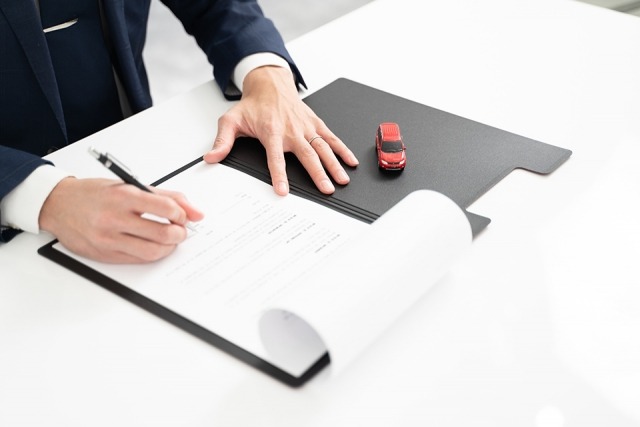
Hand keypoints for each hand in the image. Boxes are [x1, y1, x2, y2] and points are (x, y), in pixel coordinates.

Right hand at [39, 177, 203, 262]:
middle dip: (179, 234)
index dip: (181, 215)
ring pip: (152, 252)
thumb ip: (165, 197)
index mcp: (123, 196)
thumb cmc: (94, 194)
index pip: (166, 208)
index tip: (182, 216)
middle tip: (179, 230)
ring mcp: (109, 239)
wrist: (58, 205)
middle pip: (163, 233)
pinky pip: (137, 260)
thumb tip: (195, 212)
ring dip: (168, 247)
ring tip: (168, 239)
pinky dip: (151, 254)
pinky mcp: (104, 255)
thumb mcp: (130, 186)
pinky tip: (152, 245)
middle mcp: (115, 218)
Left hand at [203, 66, 358, 195]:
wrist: (270, 83)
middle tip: (326, 189)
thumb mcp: (231, 120)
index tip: (283, 191)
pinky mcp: (315, 123)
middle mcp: (291, 130)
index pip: (275, 157)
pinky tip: (351, 162)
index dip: (279, 175)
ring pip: (322, 147)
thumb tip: (211, 157)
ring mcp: (305, 126)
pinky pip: (331, 137)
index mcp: (271, 131)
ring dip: (334, 164)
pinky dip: (342, 149)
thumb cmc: (253, 105)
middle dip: (318, 173)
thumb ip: (222, 140)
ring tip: (341, 181)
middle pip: (306, 155)